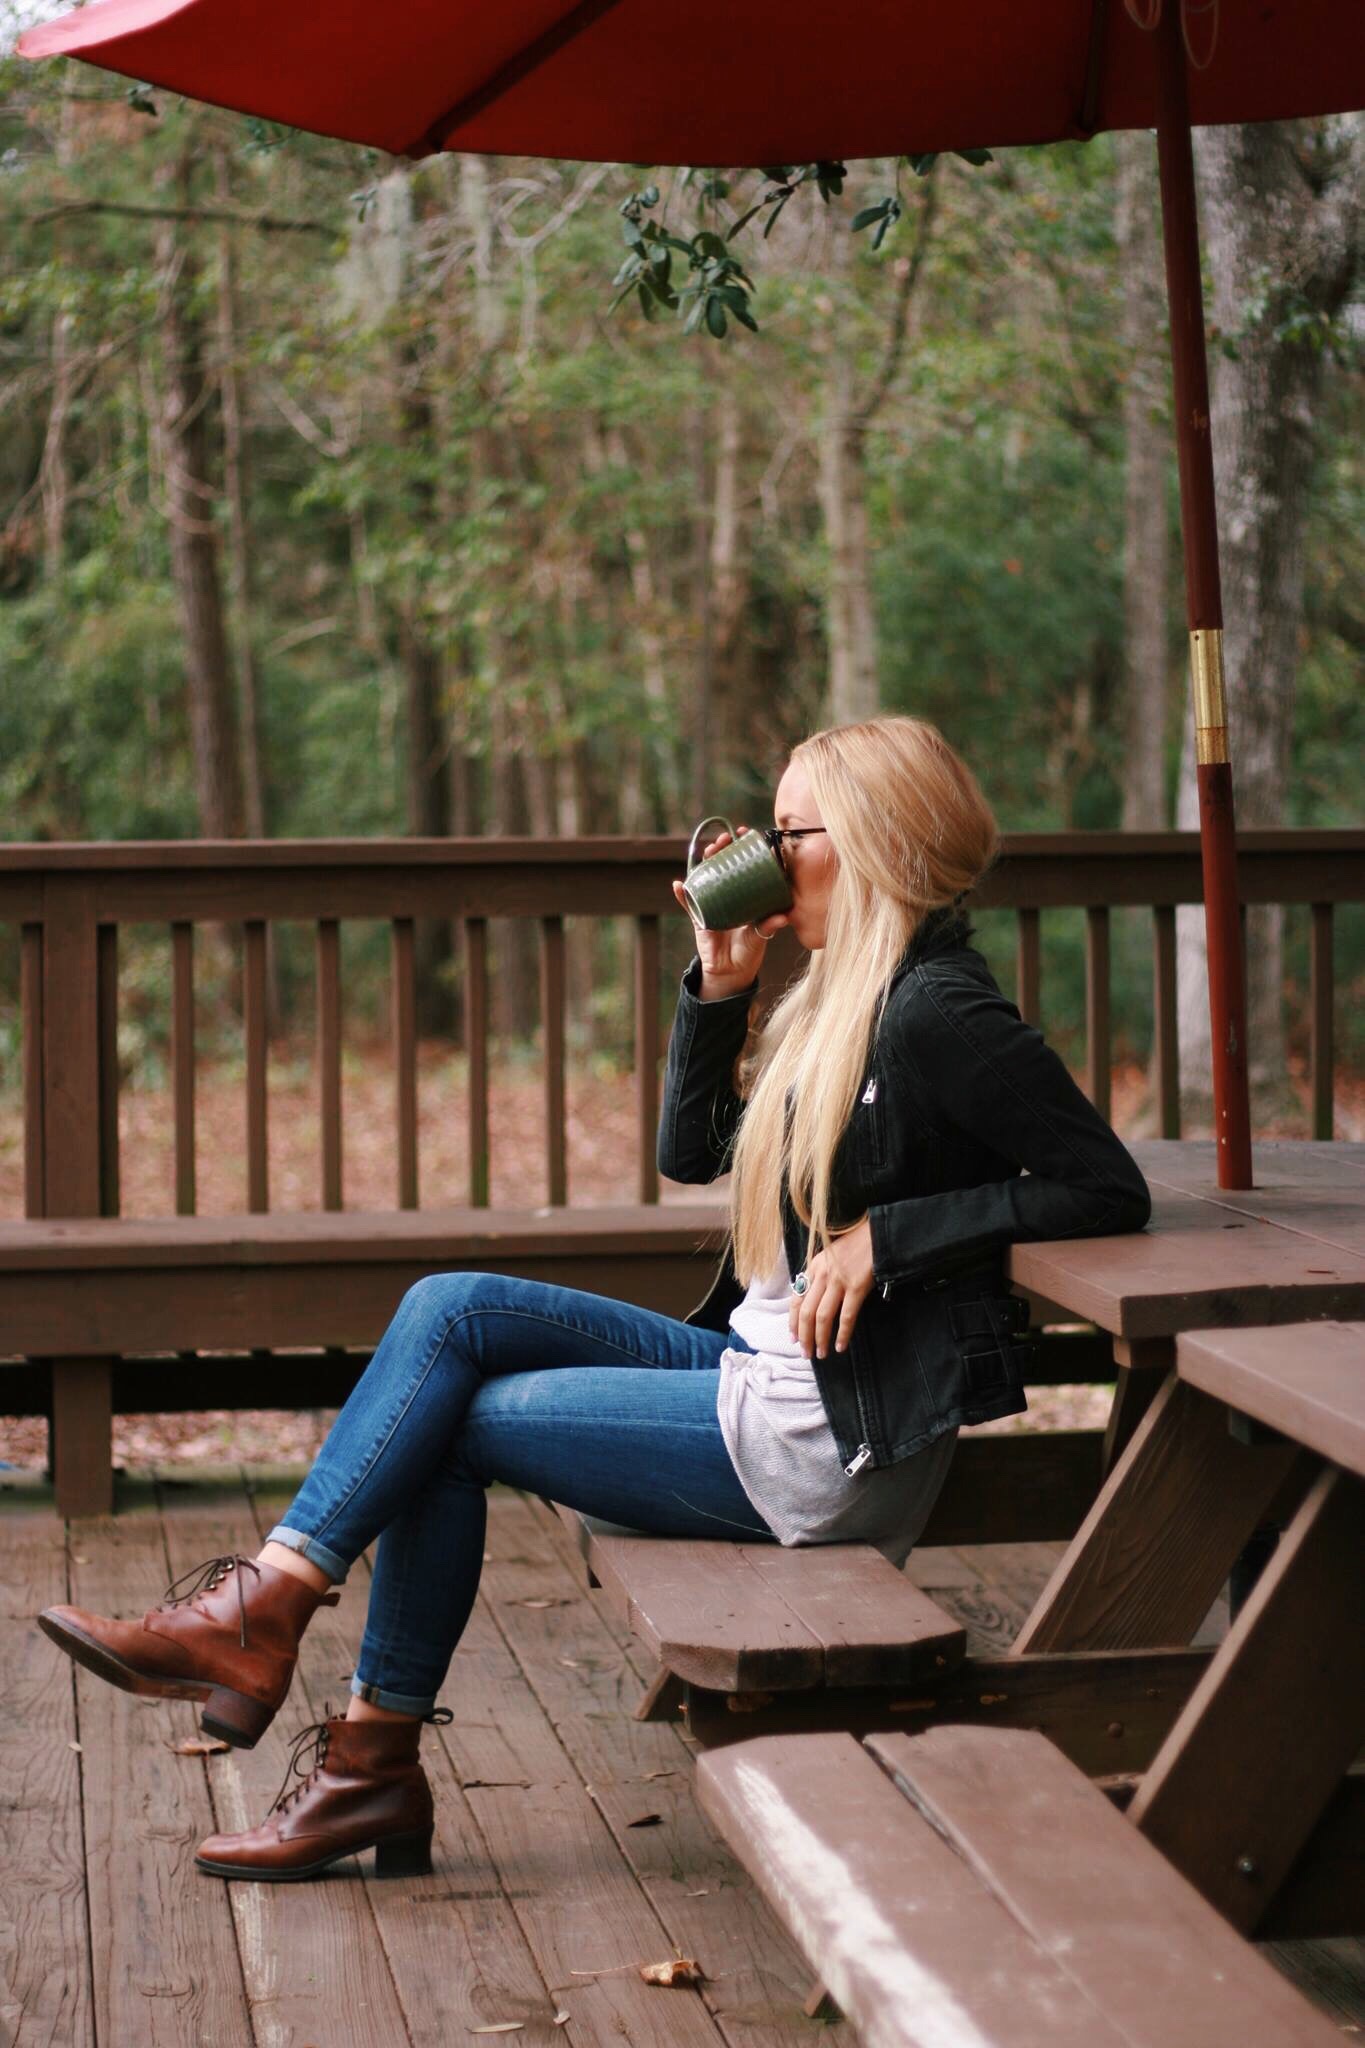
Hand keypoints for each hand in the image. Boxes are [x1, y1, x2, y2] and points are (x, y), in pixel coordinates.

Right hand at [672, 826, 788, 998]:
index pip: (742, 865)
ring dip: (703, 863)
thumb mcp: (761, 936)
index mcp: (744, 895)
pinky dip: (682, 895)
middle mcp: (727, 895)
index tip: (745, 834)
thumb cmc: (750, 950)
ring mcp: (711, 903)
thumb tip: (783, 917)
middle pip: (721, 865)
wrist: (731, 971)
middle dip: (721, 849)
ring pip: (704, 878)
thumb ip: (769, 926)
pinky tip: (678, 885)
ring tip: (707, 852)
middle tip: (724, 840)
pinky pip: (689, 904)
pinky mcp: (698, 917)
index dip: (742, 848)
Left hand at [789, 1218, 873, 1359]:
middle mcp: (821, 1274)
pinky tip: (840, 1346)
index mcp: (813, 1266)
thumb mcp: (830, 1256)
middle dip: (804, 1336)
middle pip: (806, 1312)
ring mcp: (838, 1281)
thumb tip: (812, 1300)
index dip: (793, 1321)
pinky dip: (842, 1334)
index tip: (793, 1337)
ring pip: (822, 1317)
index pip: (796, 1299)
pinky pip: (846, 1316)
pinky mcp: (856, 1287)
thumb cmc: (857, 1245)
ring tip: (821, 1354)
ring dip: (820, 1339)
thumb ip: (819, 1275)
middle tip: (806, 1353)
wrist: (878, 1235)